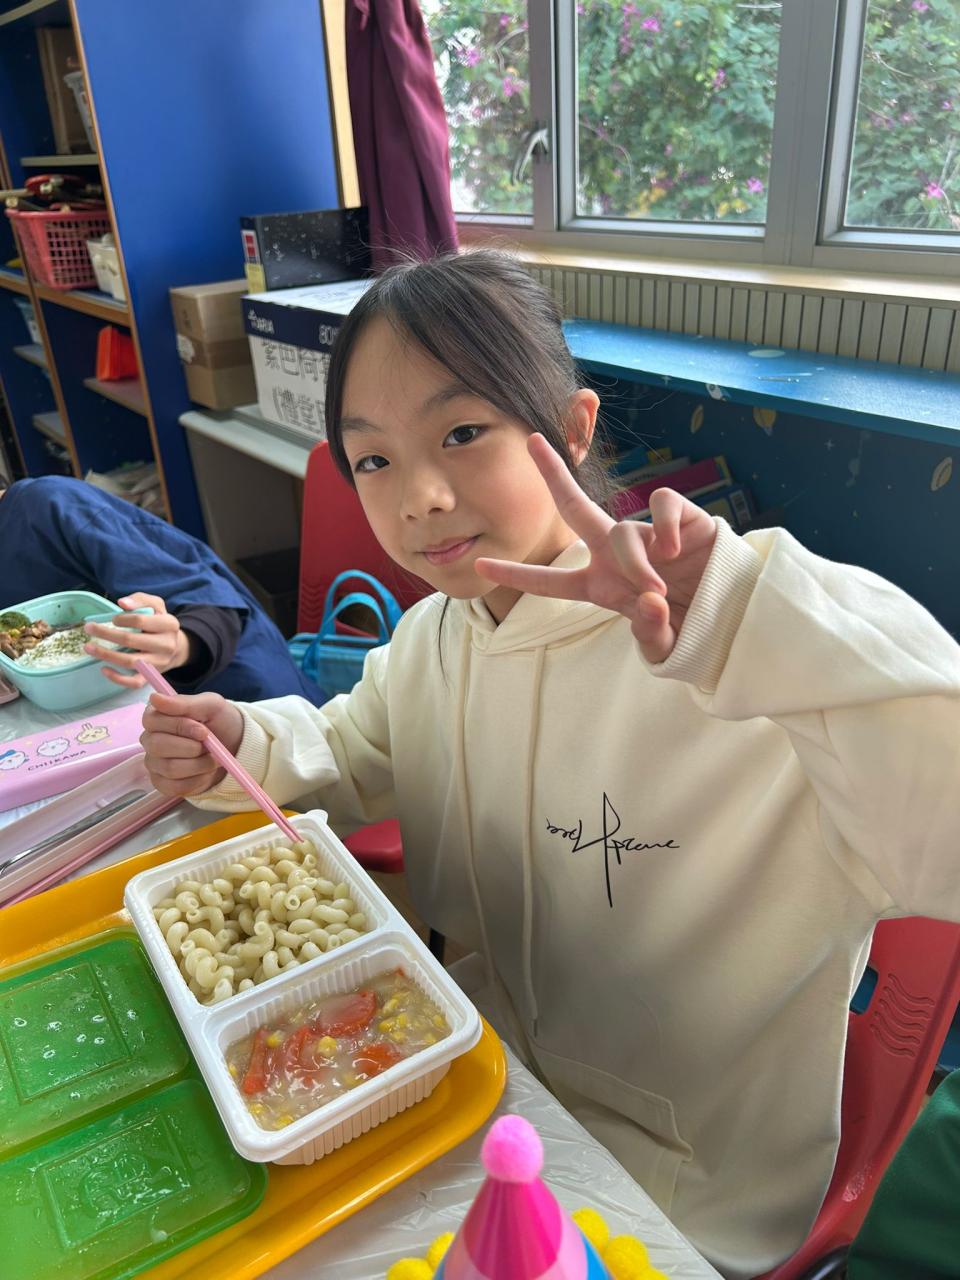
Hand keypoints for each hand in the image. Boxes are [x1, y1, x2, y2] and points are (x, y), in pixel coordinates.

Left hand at [84, 592, 190, 686]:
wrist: (176, 648)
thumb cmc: (160, 623)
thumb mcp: (155, 605)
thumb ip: (140, 600)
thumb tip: (122, 603)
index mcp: (169, 624)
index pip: (140, 620)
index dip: (122, 619)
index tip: (112, 619)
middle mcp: (167, 645)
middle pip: (131, 641)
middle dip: (106, 634)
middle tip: (88, 628)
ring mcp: (159, 663)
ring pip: (130, 661)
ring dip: (106, 655)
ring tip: (89, 648)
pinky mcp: (152, 676)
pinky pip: (134, 682)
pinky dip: (117, 678)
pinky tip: (103, 669)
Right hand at [140, 690, 243, 795]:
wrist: (235, 745)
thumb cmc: (219, 721)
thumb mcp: (210, 705)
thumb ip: (184, 703)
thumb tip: (155, 697)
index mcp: (156, 716)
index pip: (153, 721)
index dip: (180, 727)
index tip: (203, 730)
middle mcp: (150, 740)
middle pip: (159, 746)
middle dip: (192, 748)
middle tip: (210, 745)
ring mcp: (154, 763)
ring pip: (170, 768)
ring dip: (199, 764)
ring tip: (212, 758)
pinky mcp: (163, 783)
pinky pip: (174, 787)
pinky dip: (197, 780)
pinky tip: (205, 772)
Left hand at [475, 434, 718, 661]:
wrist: (736, 613)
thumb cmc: (692, 626)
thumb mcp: (664, 642)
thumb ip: (649, 632)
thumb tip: (647, 602)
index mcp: (601, 585)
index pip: (551, 582)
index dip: (517, 576)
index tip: (479, 568)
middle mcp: (616, 553)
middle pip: (575, 510)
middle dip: (553, 476)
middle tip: (531, 442)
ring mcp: (647, 533)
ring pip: (619, 530)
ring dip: (632, 562)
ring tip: (654, 590)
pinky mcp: (680, 518)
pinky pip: (659, 507)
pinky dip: (662, 528)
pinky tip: (672, 550)